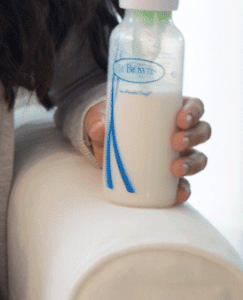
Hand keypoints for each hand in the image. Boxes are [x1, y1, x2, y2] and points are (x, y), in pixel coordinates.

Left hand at [84, 96, 209, 203]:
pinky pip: (185, 183)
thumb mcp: (102, 118)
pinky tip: (180, 193)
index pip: (194, 106)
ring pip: (199, 157)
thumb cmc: (110, 122)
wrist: (103, 144)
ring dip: (193, 163)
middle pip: (202, 131)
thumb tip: (98, 129)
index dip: (194, 111)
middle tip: (175, 142)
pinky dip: (185, 189)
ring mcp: (178, 154)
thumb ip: (98, 121)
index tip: (180, 118)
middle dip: (193, 137)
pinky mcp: (171, 176)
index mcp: (170, 109)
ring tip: (176, 168)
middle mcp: (180, 131)